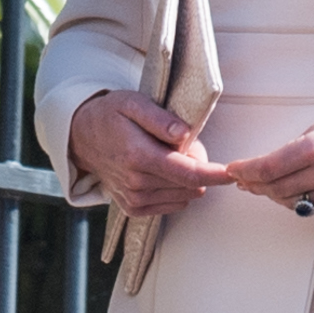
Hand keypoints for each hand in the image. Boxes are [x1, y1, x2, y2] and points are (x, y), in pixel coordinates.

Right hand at [66, 91, 233, 221]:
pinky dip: (175, 190)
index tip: (233, 172)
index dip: (215, 174)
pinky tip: (162, 173)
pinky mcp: (133, 208)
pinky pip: (172, 205)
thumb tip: (185, 135)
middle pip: (191, 185)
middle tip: (182, 145)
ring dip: (186, 179)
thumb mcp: (133, 103)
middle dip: (198, 166)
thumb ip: (160, 119)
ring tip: (168, 157)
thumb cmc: (110, 117)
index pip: (188, 173)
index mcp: (138, 156)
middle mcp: (136, 182)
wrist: (80, 138)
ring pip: (185, 196)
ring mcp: (134, 198)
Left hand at [225, 92, 313, 214]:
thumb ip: (294, 150)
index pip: (267, 168)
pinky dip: (297, 198)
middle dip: (254, 185)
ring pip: (292, 201)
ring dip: (273, 194)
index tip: (233, 170)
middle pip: (275, 189)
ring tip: (261, 185)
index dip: (244, 171)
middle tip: (242, 180)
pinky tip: (290, 189)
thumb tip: (267, 166)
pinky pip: (313, 204)